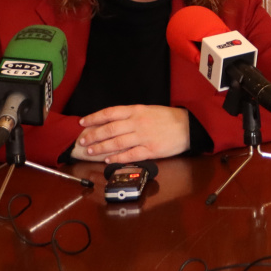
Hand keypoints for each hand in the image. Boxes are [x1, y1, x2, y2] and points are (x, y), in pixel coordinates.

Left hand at [73, 105, 191, 162]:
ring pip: (116, 143)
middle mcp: (138, 122)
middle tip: (82, 141)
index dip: (94, 118)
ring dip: (101, 148)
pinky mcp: (151, 150)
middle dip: (93, 136)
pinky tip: (108, 160)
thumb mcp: (148, 110)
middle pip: (109, 129)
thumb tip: (110, 123)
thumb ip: (131, 115)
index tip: (82, 123)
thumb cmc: (168, 118)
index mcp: (137, 110)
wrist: (188, 127)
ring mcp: (144, 137)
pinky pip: (130, 155)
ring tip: (91, 151)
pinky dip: (117, 158)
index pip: (109, 113)